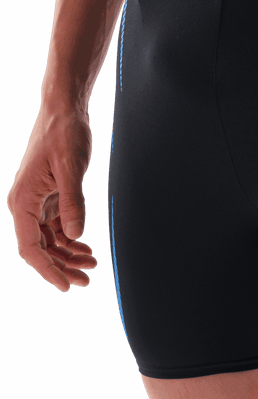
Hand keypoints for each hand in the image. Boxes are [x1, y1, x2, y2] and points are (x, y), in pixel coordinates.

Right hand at [7, 108, 98, 292]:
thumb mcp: (71, 169)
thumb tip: (76, 234)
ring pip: (50, 240)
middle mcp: (26, 205)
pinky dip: (71, 239)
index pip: (32, 247)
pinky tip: (87, 248)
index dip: (48, 269)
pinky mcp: (50, 197)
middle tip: (87, 280)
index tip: (67, 286)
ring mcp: (38, 203)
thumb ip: (73, 203)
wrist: (65, 112)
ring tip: (92, 265)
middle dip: (62, 266)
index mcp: (23, 201)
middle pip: (41, 248)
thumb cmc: (63, 135)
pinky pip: (58, 227)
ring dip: (69, 255)